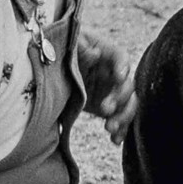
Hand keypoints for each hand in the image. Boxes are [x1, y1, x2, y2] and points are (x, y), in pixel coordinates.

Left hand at [76, 28, 136, 142]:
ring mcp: (112, 93)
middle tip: (105, 109)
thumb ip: (81, 45)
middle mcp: (114, 74)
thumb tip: (94, 53)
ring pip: (128, 105)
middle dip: (120, 98)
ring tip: (109, 128)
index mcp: (107, 54)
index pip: (121, 58)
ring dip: (123, 117)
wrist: (54, 68)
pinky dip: (120, 131)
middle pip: (127, 86)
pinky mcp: (107, 109)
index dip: (123, 67)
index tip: (119, 77)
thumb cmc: (65, 49)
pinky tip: (115, 140)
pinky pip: (119, 120)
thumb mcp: (70, 43)